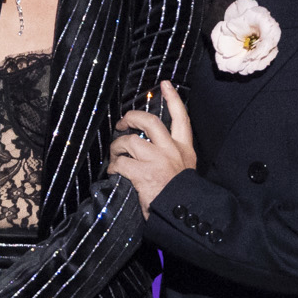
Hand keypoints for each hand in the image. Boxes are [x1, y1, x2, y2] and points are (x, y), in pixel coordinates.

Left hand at [109, 81, 197, 207]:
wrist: (183, 213)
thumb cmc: (180, 195)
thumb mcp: (185, 170)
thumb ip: (171, 155)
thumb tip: (150, 145)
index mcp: (184, 149)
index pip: (181, 118)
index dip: (173, 99)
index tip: (165, 84)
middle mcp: (171, 150)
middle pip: (150, 121)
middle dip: (132, 117)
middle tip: (122, 122)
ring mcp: (157, 161)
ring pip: (130, 141)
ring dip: (117, 146)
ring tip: (114, 153)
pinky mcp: (143, 173)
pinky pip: (121, 163)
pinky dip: (113, 165)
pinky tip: (112, 171)